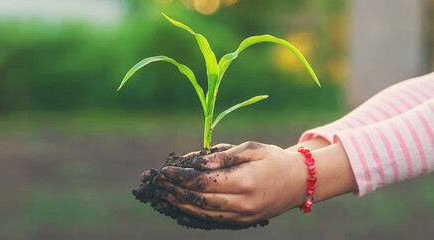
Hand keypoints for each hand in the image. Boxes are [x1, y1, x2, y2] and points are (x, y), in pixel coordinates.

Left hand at [156, 141, 356, 224]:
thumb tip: (196, 163)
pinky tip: (180, 207)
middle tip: (160, 183)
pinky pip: (214, 221)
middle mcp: (243, 203)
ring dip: (181, 205)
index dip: (181, 178)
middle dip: (176, 192)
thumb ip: (222, 156)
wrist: (300, 182)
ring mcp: (243, 217)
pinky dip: (194, 215)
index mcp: (245, 181)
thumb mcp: (250, 149)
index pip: (203, 182)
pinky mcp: (243, 223)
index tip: (165, 170)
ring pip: (204, 214)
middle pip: (200, 200)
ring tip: (164, 195)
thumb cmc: (273, 159)